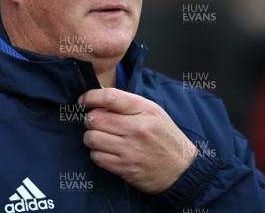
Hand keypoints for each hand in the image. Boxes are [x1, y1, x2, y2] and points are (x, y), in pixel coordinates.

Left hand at [78, 88, 197, 193]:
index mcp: (144, 110)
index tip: (83, 100)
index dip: (90, 96)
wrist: (181, 169)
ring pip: (92, 138)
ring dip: (91, 138)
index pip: (110, 97)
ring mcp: (130, 149)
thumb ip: (128, 103)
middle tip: (96, 122)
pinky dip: (97, 154)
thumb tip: (98, 94)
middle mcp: (137, 128)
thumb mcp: (153, 112)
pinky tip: (106, 151)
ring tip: (101, 138)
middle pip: (95, 118)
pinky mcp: (125, 168)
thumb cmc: (164, 137)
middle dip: (90, 119)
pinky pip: (97, 157)